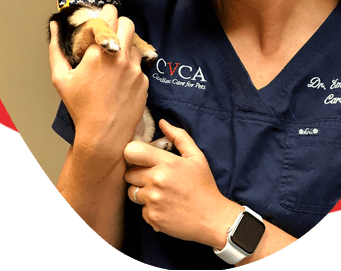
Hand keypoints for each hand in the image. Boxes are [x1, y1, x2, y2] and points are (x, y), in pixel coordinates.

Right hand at [49, 5, 147, 155]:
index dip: (106, 12)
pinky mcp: (144, 80)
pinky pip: (140, 63)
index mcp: (98, 52)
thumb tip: (55, 27)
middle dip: (119, 23)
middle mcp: (120, 56)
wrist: (104, 135)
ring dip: (127, 42)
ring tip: (115, 54)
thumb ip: (56, 49)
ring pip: (136, 42)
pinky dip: (132, 63)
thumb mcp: (60, 78)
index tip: (103, 14)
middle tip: (111, 29)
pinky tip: (121, 75)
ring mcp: (135, 68)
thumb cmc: (80, 108)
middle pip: (128, 22)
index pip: (109, 16)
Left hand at [123, 120, 242, 247]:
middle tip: (154, 177)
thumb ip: (178, 136)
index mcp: (167, 163)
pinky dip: (149, 208)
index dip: (133, 154)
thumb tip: (162, 122)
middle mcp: (156, 181)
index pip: (132, 152)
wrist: (211, 218)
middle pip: (129, 174)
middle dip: (138, 174)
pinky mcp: (152, 218)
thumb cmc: (203, 185)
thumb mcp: (196, 156)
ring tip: (159, 192)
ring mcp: (153, 201)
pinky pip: (140, 209)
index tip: (141, 158)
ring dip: (142, 191)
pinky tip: (164, 206)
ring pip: (132, 192)